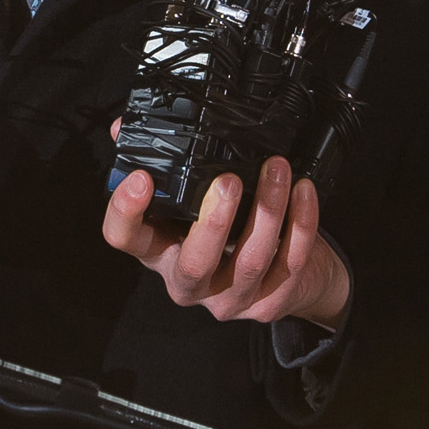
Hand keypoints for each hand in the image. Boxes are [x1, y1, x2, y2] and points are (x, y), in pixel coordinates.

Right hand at [102, 138, 350, 326]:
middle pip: (193, 263)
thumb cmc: (229, 232)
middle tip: (228, 182)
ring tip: (277, 169)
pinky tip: (303, 191)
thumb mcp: (191, 202)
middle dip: (213, 222)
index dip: (125, 212)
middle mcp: (189, 282)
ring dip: (267, 211)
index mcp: (159, 251)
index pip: (125, 239)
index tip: (141, 178)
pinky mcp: (270, 303)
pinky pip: (289, 263)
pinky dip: (300, 223)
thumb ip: (163, 165)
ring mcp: (230, 298)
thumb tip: (126, 126)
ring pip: (249, 261)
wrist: (287, 283)